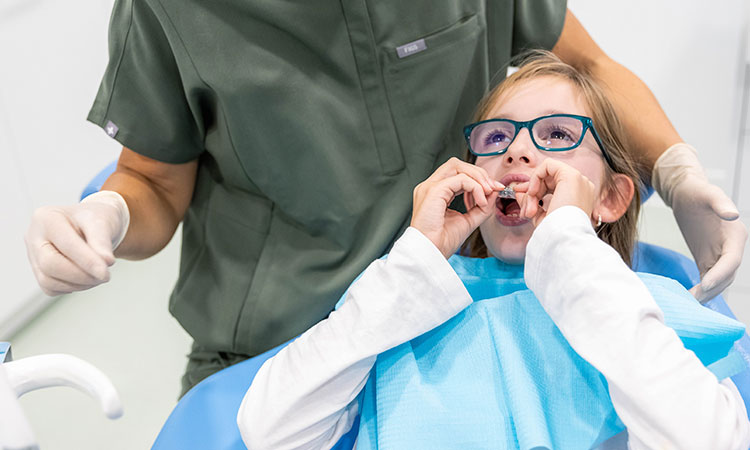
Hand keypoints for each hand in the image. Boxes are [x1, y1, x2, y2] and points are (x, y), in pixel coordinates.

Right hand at [25, 191, 129, 295]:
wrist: (92, 225)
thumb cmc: (95, 219)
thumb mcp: (102, 222)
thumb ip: (102, 241)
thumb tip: (106, 262)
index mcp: (46, 218)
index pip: (65, 244)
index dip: (86, 261)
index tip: (105, 272)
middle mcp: (34, 236)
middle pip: (50, 264)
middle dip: (81, 275)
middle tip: (105, 276)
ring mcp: (33, 256)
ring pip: (49, 281)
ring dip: (79, 284)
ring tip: (99, 275)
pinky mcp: (39, 272)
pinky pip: (51, 289)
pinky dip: (73, 287)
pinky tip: (87, 277)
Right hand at [410, 158, 502, 257]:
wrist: (430, 253)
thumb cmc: (442, 241)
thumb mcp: (468, 220)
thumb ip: (481, 205)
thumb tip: (494, 191)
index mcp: (434, 193)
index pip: (457, 173)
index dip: (477, 178)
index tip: (494, 189)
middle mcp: (430, 186)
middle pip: (457, 164)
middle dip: (479, 174)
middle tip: (493, 188)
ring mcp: (430, 187)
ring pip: (457, 166)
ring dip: (477, 178)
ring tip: (488, 194)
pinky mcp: (434, 191)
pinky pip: (461, 179)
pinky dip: (475, 188)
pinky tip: (480, 202)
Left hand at [519, 159, 596, 226]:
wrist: (565, 238)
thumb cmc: (557, 233)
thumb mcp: (541, 217)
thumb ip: (530, 203)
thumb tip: (519, 193)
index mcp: (578, 197)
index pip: (553, 187)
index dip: (536, 191)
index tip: (523, 200)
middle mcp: (581, 187)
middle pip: (549, 179)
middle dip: (531, 191)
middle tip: (523, 206)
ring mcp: (578, 180)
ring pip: (547, 174)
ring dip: (532, 189)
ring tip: (530, 208)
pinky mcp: (571, 175)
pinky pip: (547, 165)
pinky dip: (536, 177)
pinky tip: (533, 193)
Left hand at [671, 181, 746, 301]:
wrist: (686, 193)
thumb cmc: (697, 191)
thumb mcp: (708, 193)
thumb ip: (720, 202)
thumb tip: (733, 214)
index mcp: (735, 235)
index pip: (732, 260)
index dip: (720, 274)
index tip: (704, 285)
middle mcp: (731, 248)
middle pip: (726, 276)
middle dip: (712, 289)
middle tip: (692, 300)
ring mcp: (720, 256)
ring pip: (718, 281)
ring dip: (706, 294)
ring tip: (688, 303)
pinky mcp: (708, 259)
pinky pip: (707, 279)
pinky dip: (700, 290)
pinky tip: (687, 298)